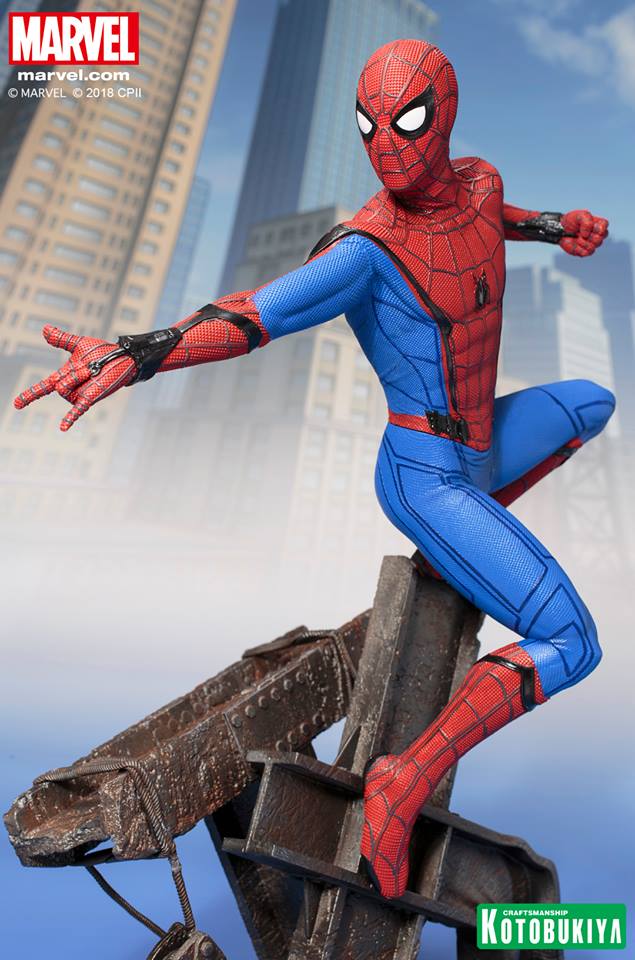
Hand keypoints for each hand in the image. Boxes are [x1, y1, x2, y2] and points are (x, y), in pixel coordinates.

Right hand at [13, 325, 135, 430]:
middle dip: (72, 374)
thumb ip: (61, 340)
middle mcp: (70, 388)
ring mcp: (79, 394)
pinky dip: (70, 418)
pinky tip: (62, 427)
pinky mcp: (90, 398)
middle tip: (90, 366)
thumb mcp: (78, 344)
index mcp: (64, 376)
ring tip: (94, 372)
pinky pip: (77, 410)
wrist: (122, 358)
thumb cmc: (101, 352)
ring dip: (78, 377)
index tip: (17, 404)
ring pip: (65, 390)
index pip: (43, 387)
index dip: (30, 395)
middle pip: (57, 385)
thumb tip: (45, 329)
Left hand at [560, 210, 607, 256]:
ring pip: (593, 246)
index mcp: (597, 224)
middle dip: (590, 236)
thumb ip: (587, 221)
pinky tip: (576, 244)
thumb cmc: (571, 221)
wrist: (561, 229)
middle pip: (600, 238)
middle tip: (581, 233)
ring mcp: (592, 243)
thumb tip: (587, 235)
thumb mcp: (579, 215)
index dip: (599, 228)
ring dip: (583, 242)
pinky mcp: (585, 251)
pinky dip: (580, 249)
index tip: (591, 226)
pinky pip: (587, 253)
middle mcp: (597, 234)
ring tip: (577, 237)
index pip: (605, 225)